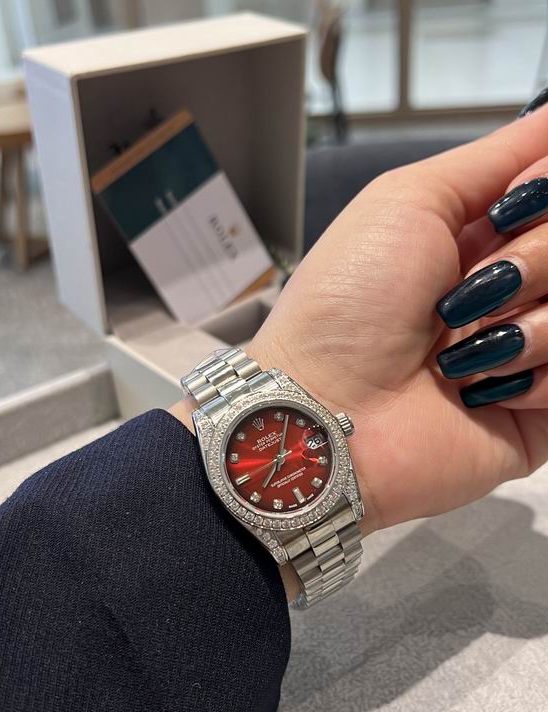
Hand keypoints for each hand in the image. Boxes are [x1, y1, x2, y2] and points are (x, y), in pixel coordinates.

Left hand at [248, 106, 547, 535]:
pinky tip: (481, 392)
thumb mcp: (407, 201)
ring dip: (532, 324)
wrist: (325, 411)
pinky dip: (537, 376)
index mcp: (483, 237)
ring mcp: (529, 351)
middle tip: (467, 293)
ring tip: (461, 352)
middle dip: (534, 259)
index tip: (511, 207)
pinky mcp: (541, 415)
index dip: (545, 194)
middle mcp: (512, 289)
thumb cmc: (346, 306)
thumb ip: (496, 158)